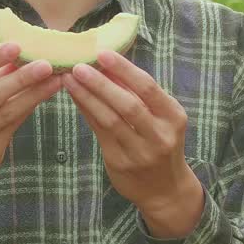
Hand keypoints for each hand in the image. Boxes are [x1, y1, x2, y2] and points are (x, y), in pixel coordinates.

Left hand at [62, 50, 203, 236]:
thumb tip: (109, 63)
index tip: (102, 53)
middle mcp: (159, 135)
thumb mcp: (162, 117)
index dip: (124, 69)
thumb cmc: (161, 142)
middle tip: (78, 66)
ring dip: (87, 96)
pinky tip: (75, 97)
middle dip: (100, 83)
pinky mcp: (119, 162)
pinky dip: (86, 111)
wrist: (166, 189)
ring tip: (70, 79)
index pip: (147, 87)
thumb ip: (139, 94)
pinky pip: (99, 131)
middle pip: (127, 104)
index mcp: (173, 117)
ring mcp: (139, 151)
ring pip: (109, 119)